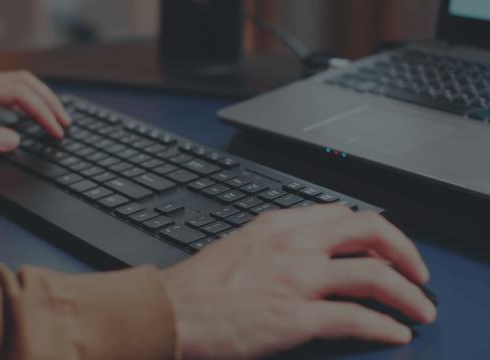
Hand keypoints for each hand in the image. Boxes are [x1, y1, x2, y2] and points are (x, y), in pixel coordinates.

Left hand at [0, 71, 69, 151]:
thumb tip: (14, 140)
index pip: (21, 94)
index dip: (43, 113)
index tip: (56, 132)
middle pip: (26, 83)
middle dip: (50, 102)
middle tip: (66, 123)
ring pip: (18, 82)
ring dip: (40, 97)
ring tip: (55, 116)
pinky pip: (6, 88)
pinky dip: (25, 98)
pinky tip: (27, 112)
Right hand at [162, 206, 436, 358]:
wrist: (170, 310)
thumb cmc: (200, 284)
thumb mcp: (242, 244)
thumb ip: (278, 241)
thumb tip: (309, 249)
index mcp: (279, 225)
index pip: (343, 215)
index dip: (376, 231)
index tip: (387, 249)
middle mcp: (293, 245)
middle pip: (370, 232)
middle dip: (405, 252)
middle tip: (417, 273)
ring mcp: (296, 279)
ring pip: (374, 275)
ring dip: (407, 294)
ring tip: (419, 309)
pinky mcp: (294, 316)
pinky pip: (356, 317)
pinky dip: (384, 326)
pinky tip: (394, 333)